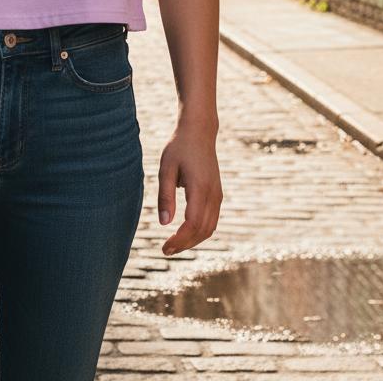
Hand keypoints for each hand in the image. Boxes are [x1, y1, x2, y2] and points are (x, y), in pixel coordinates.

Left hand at [158, 120, 221, 255]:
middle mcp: (213, 194)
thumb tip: (164, 223)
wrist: (199, 132)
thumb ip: (165, 195)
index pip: (192, 223)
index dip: (179, 240)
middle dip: (185, 244)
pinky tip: (185, 233)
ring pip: (210, 228)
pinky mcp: (218, 194)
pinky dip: (200, 232)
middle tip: (166, 250)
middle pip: (203, 230)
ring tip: (174, 245)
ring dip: (193, 240)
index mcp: (200, 188)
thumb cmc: (179, 148)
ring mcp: (218, 195)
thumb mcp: (166, 168)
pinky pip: (212, 220)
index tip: (164, 247)